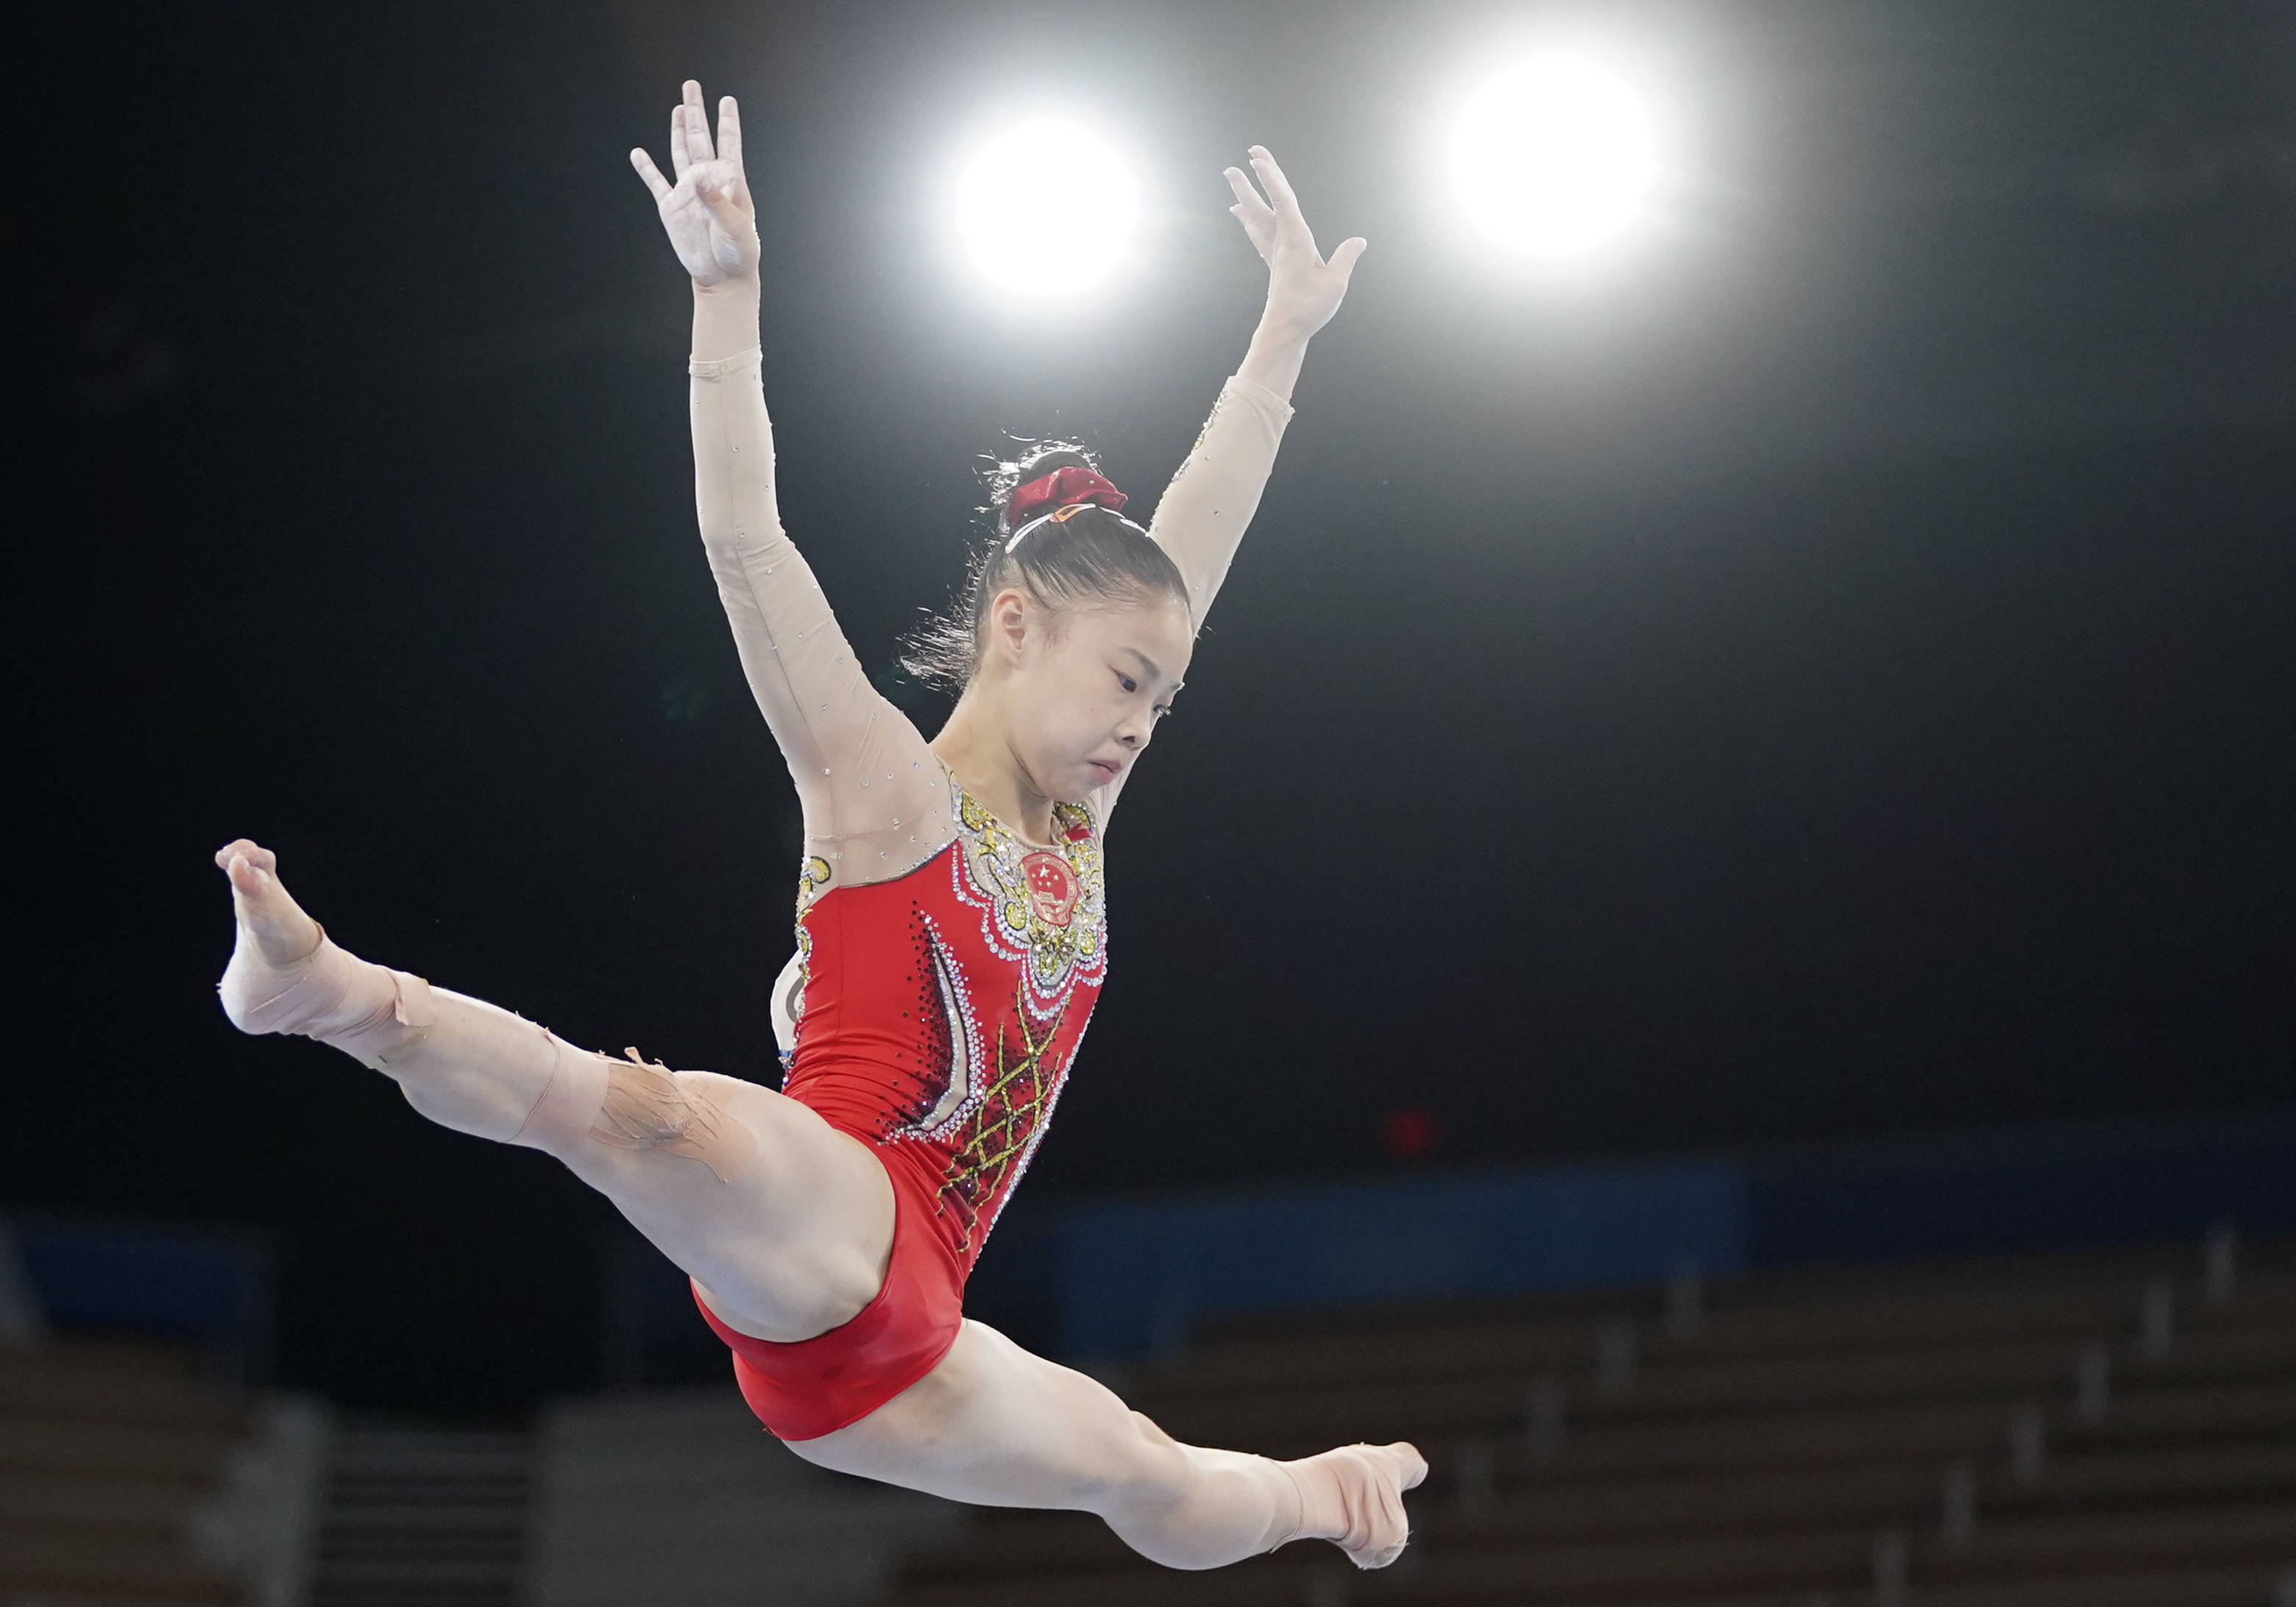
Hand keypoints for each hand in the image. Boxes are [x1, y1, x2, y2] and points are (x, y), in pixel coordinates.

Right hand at [630, 81, 757, 288]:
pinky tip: (638, 154)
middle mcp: (708, 181)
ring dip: (678, 130)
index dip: (727, 121)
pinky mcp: (671, 208)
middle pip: (700, 139)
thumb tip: (700, 177)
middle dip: (696, 112)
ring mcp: (688, 192)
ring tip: (678, 108)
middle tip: (691, 86)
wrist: (723, 278)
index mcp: (730, 182)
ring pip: (680, 153)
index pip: (728, 144)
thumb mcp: (736, 228)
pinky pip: (656, 183)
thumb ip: (718, 202)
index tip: (727, 100)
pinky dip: (646, 169)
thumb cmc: (739, 254)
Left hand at [1224, 147, 1366, 340]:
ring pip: (1257, 217)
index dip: (1271, 178)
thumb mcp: (1336, 283)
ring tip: (1232, 178)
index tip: (1257, 160)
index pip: (1283, 202)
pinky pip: (1258, 233)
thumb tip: (1359, 241)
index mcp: (1296, 242)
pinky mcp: (1275, 263)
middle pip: (1264, 205)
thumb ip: (1346, 258)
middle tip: (1238, 161)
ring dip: (1246, 196)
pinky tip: (1240, 213)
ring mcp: (1275, 253)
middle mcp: (1281, 243)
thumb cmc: (1309, 309)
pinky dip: (1249, 219)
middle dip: (1251, 182)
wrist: (1284, 332)